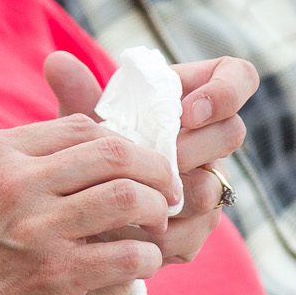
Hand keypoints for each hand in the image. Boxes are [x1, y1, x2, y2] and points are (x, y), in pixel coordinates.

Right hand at [0, 52, 176, 294]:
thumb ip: (20, 164)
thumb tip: (90, 146)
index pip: (81, 127)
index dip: (123, 144)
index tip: (137, 166)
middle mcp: (13, 182)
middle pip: (114, 152)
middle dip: (155, 170)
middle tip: (166, 191)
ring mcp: (35, 228)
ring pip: (129, 197)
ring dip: (157, 212)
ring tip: (154, 228)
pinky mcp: (54, 275)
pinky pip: (128, 254)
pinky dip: (147, 257)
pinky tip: (140, 264)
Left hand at [57, 54, 254, 271]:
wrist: (88, 208)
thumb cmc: (94, 150)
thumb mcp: (86, 123)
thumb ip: (78, 94)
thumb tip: (57, 61)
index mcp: (191, 100)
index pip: (239, 76)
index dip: (224, 91)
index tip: (186, 111)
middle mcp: (210, 140)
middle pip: (231, 133)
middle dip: (190, 148)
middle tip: (151, 158)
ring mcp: (209, 184)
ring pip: (211, 190)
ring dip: (167, 195)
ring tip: (125, 197)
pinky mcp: (198, 227)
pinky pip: (193, 233)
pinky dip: (155, 233)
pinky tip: (121, 232)